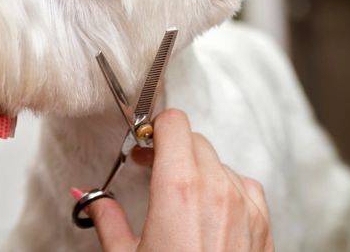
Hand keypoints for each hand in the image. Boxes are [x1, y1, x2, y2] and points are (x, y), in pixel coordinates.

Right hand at [76, 109, 272, 250]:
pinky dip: (226, 187)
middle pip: (194, 139)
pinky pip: (245, 186)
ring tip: (178, 192)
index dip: (153, 127)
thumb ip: (105, 216)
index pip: (173, 124)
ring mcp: (245, 206)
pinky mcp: (263, 225)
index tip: (142, 142)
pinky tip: (209, 208)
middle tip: (150, 166)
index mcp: (179, 189)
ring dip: (197, 167)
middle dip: (170, 147)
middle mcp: (217, 190)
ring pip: (219, 162)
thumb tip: (86, 195)